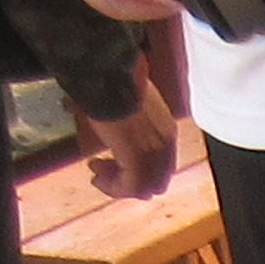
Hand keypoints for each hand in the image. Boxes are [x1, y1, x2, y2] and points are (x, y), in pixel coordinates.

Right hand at [80, 72, 180, 198]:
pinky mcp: (136, 159)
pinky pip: (130, 187)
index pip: (162, 166)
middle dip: (129, 180)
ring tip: (97, 173)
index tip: (116, 162)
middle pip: (155, 182)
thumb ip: (132, 119)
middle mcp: (165, 145)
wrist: (108, 75)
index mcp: (167, 131)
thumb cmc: (113, 81)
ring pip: (143, 188)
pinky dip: (112, 188)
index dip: (140, 171)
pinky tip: (97, 178)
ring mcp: (153, 154)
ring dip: (118, 185)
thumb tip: (116, 122)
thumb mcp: (130, 103)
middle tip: (103, 169)